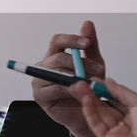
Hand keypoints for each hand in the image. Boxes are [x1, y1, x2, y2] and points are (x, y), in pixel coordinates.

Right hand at [32, 20, 106, 136]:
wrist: (88, 113)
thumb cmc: (89, 88)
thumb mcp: (94, 64)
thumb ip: (90, 46)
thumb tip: (87, 23)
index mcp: (54, 56)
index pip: (57, 41)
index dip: (71, 40)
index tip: (86, 43)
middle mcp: (43, 67)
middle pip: (58, 57)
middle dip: (79, 63)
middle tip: (97, 71)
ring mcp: (39, 81)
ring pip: (56, 72)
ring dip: (76, 77)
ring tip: (90, 83)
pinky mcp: (40, 96)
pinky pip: (54, 88)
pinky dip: (70, 89)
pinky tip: (81, 91)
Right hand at [73, 78, 136, 136]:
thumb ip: (122, 92)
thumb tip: (109, 82)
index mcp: (136, 113)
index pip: (117, 99)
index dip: (105, 90)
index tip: (95, 82)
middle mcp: (125, 122)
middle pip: (105, 106)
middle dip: (93, 95)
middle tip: (82, 85)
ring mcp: (115, 131)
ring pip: (98, 114)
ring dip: (88, 101)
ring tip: (80, 90)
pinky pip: (95, 124)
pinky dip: (89, 113)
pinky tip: (85, 102)